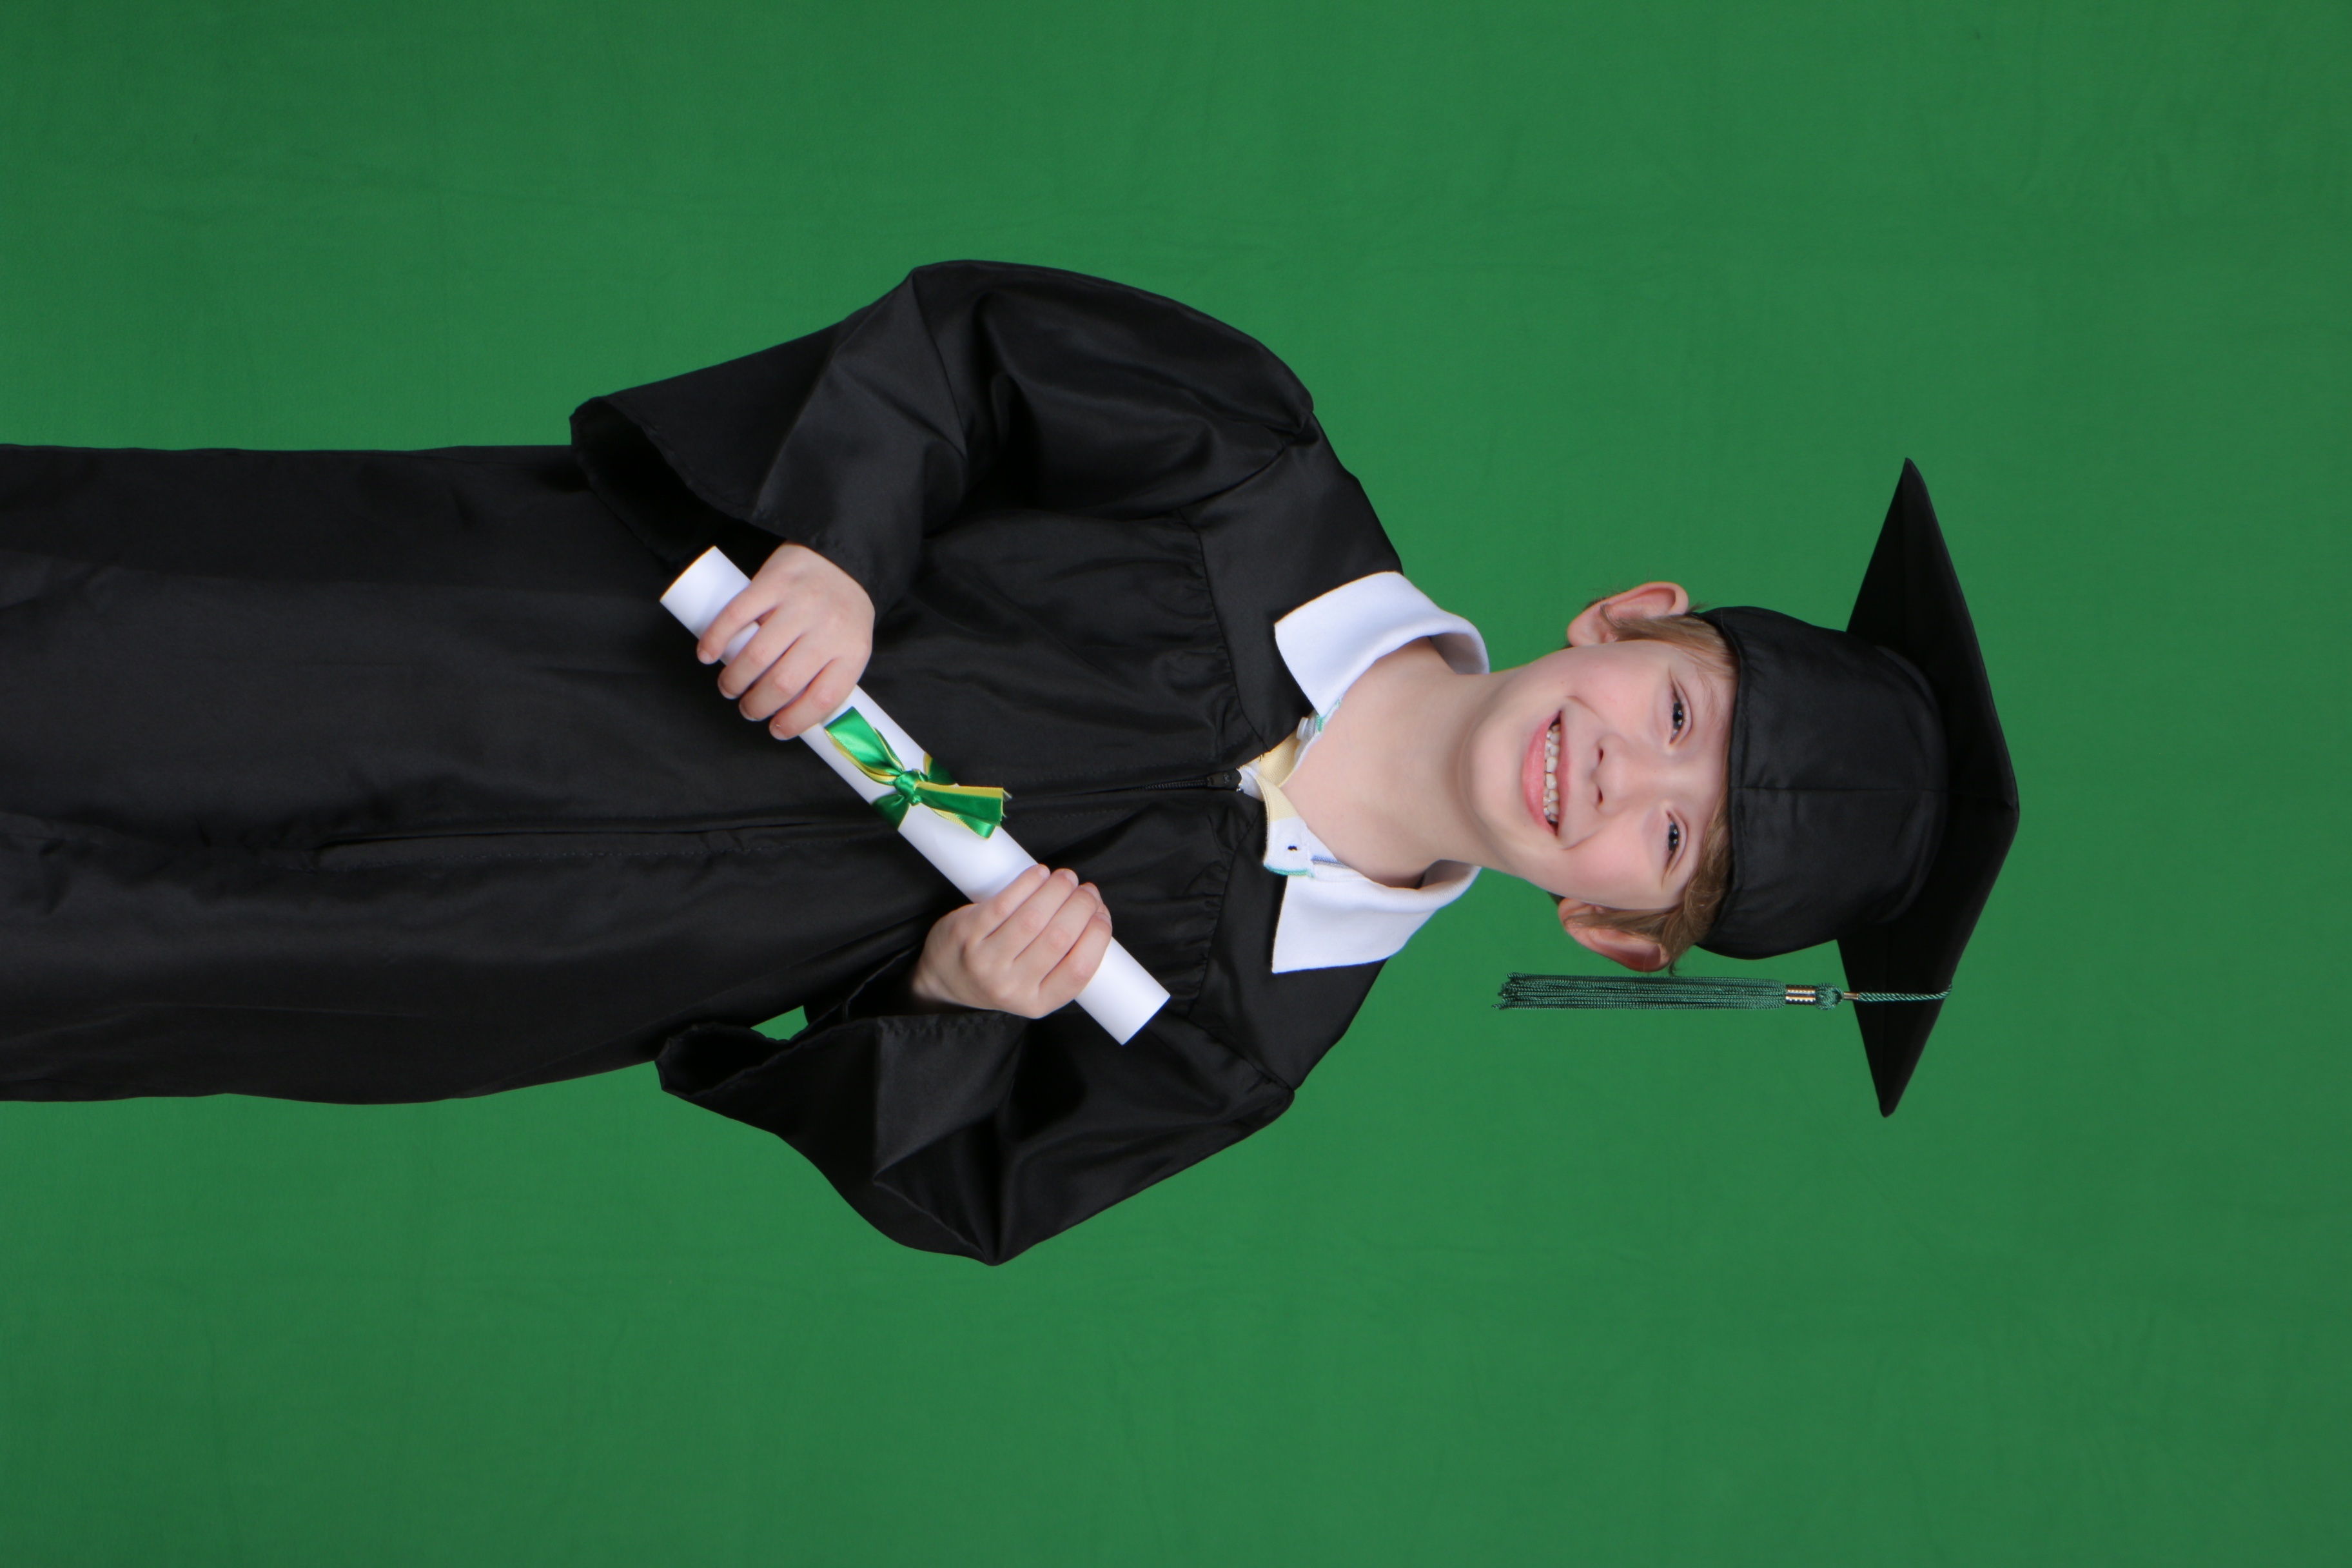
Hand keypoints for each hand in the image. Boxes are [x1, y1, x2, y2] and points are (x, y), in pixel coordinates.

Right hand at [699, 541, 875, 738]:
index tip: (775, 729)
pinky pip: (736, 615)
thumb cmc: (842, 610)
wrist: (843, 554)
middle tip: (747, 708)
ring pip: (757, 655)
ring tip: (729, 687)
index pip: (822, 699)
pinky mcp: (775, 581)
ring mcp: (801, 602)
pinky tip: (706, 654)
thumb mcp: (851, 644)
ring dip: (734, 680)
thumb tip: (793, 715)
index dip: (794, 721)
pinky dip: (714, 639)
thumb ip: (829, 674)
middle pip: (784, 683)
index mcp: (852, 650)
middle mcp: (828, 627)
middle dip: (757, 705)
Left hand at [909, 866, 1114, 1017]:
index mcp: (1036, 1002)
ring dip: (1058, 890)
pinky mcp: (968, 933)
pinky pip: (1005, 902)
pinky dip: (1028, 882)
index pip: (1080, 969)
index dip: (1098, 935)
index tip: (1102, 913)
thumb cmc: (999, 975)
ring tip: (1066, 879)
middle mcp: (1010, 986)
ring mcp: (986, 960)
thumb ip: (1063, 963)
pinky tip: (1040, 874)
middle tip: (1087, 891)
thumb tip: (1095, 915)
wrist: (945, 977)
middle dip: (1081, 905)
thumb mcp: (1034, 986)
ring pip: (1034, 918)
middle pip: (1060, 938)